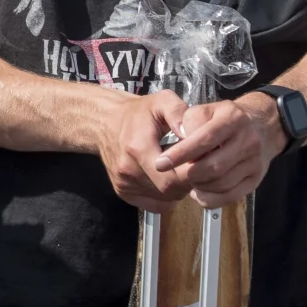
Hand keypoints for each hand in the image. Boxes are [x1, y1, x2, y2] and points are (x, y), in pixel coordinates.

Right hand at [98, 91, 184, 209]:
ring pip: (164, 199)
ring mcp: (124, 184)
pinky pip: (154, 204)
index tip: (201, 161)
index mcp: (137, 148)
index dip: (193, 173)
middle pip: (170, 191)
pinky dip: (166, 196)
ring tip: (181, 169)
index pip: (173, 177)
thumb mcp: (161, 101)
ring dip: (178, 188)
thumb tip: (192, 134)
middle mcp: (128, 170)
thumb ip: (179, 113)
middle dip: (188, 182)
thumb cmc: (137, 113)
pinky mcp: (123, 192)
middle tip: (195, 166)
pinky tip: (168, 178)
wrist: (104, 122)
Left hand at [152, 92, 281, 207]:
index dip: (180, 154)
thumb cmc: (225, 119)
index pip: (204, 139)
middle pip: (213, 166)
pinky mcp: (256, 179)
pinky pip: (230, 196)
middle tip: (174, 173)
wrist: (262, 125)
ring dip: (199, 185)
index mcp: (233, 118)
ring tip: (188, 178)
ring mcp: (254, 162)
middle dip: (188, 173)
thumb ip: (189, 121)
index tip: (161, 163)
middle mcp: (248, 140)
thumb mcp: (206, 109)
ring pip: (221, 183)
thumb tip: (180, 143)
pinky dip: (210, 198)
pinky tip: (199, 190)